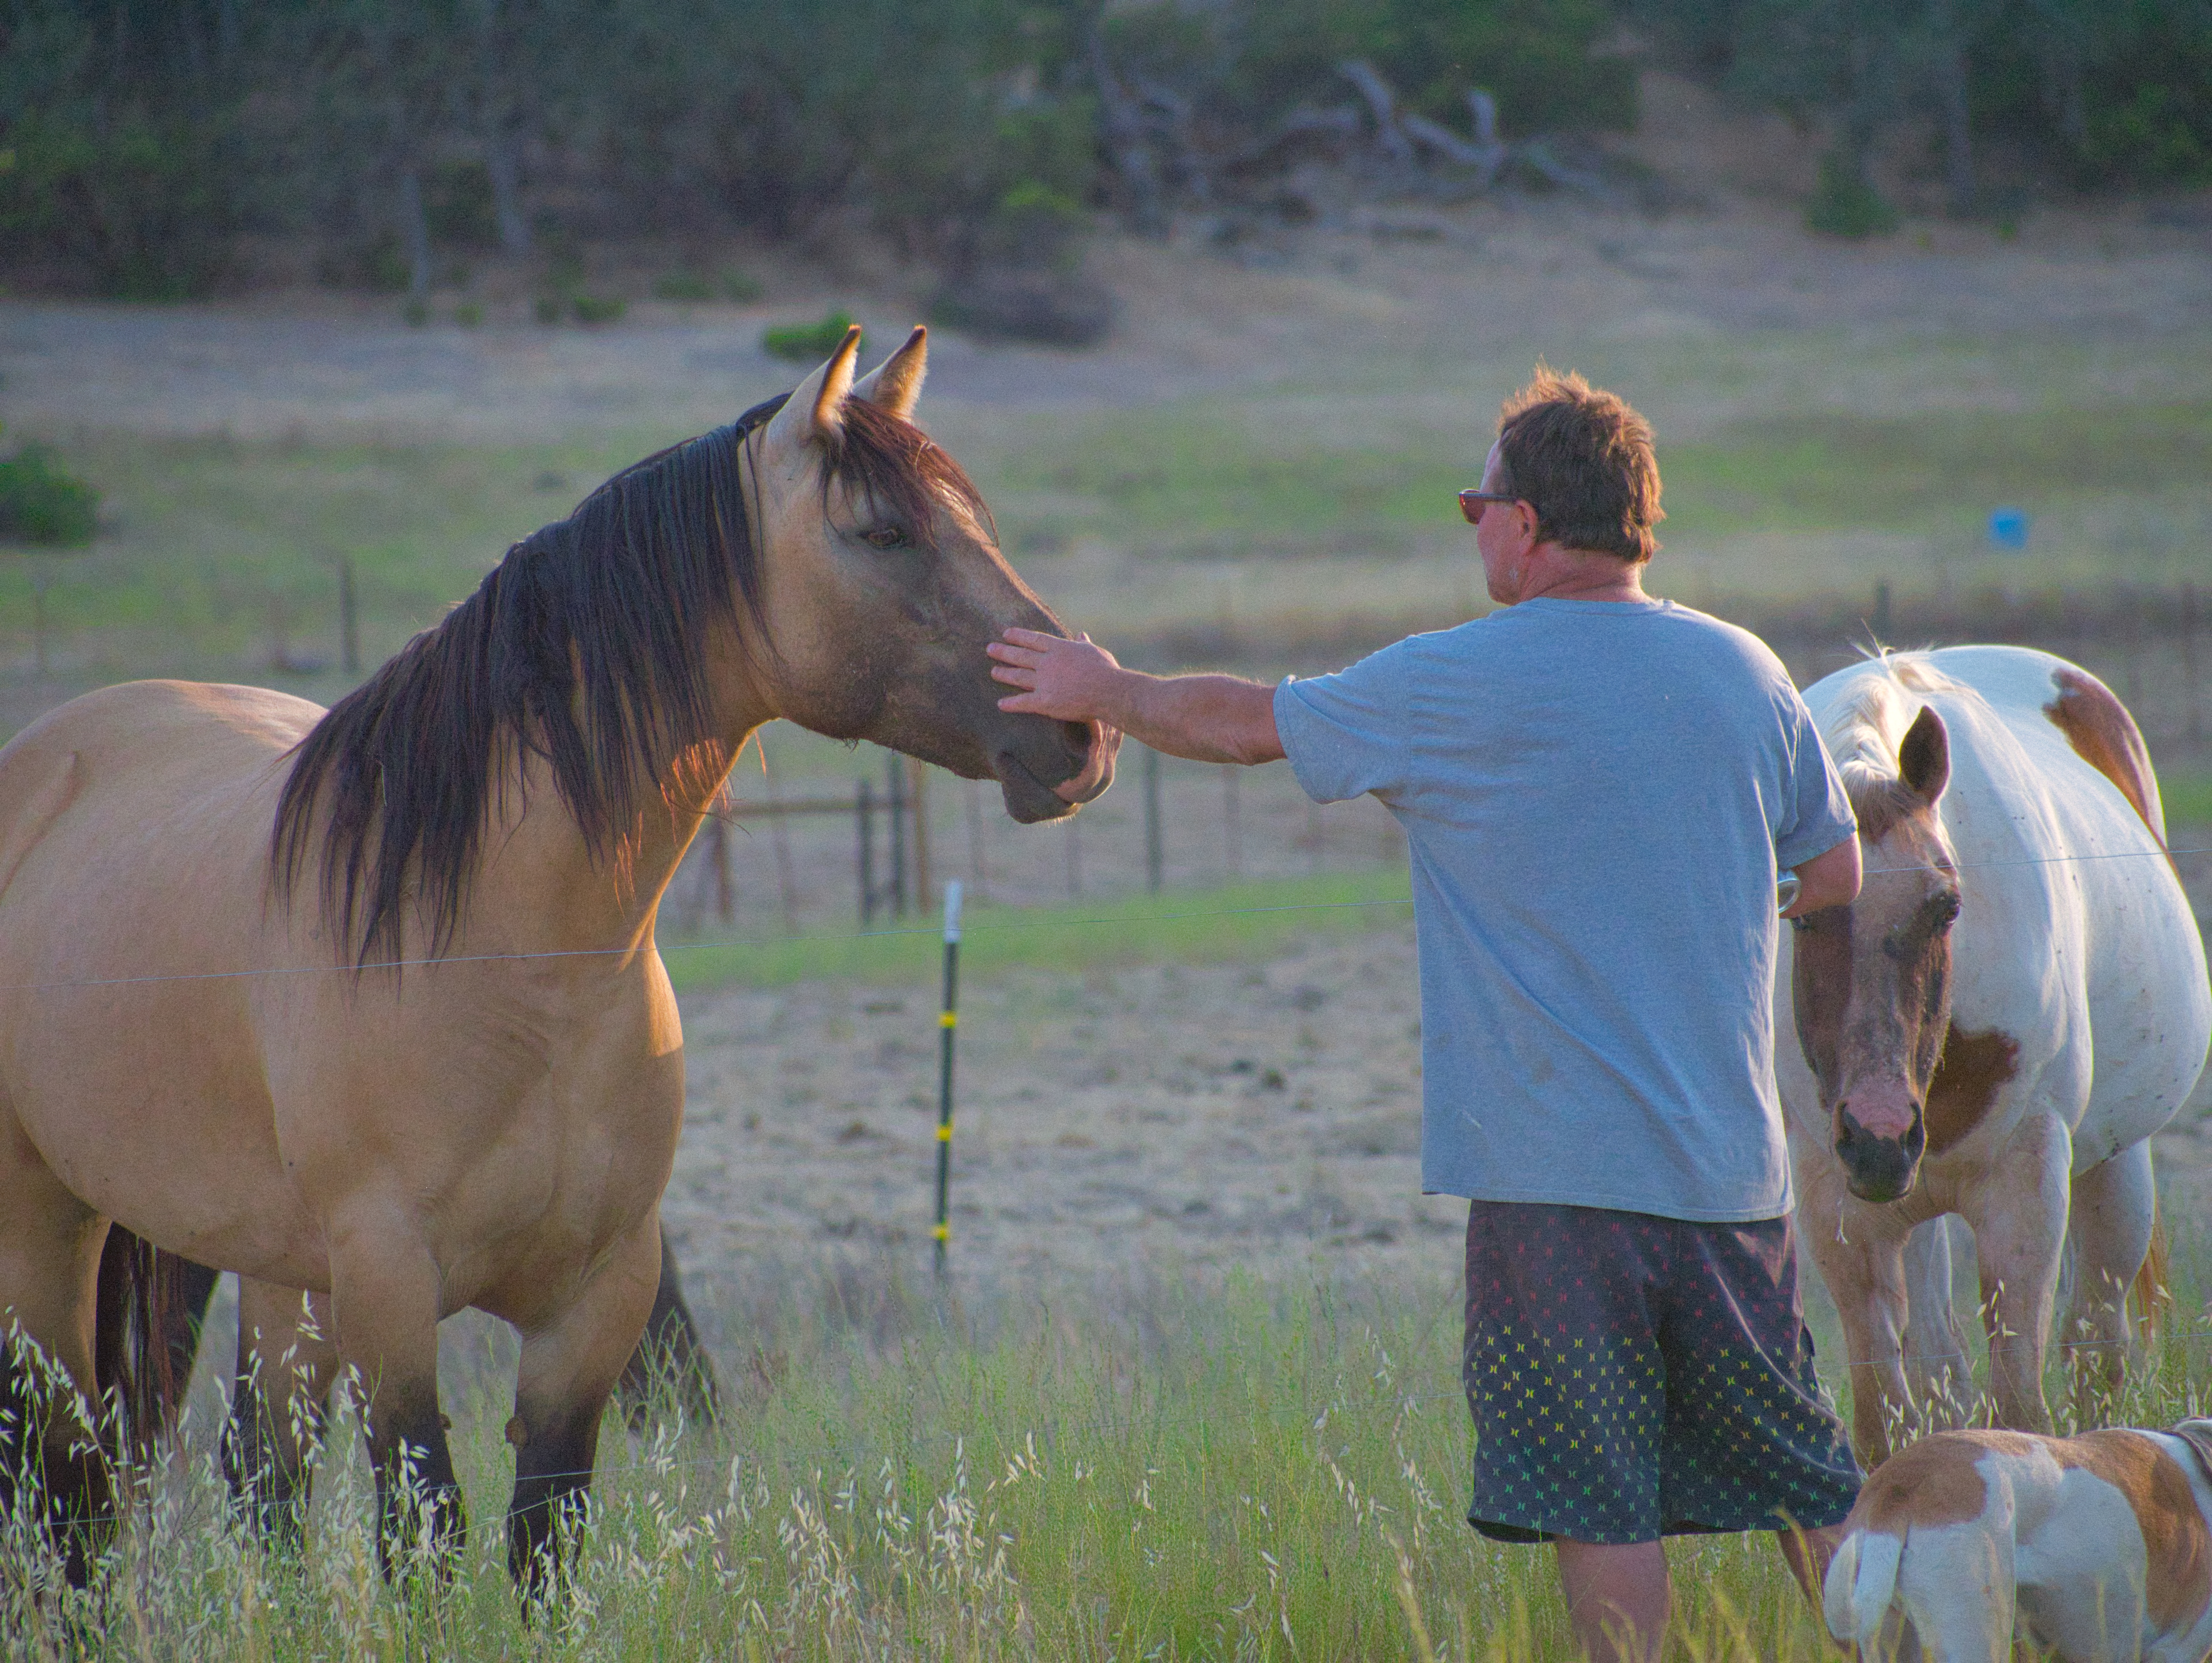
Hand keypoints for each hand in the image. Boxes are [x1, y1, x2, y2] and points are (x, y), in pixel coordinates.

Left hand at [988, 627, 1124, 721]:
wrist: (1108, 691)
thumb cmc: (1105, 670)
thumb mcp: (1094, 651)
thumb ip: (1083, 644)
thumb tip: (1081, 634)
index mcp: (1059, 648)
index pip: (1034, 639)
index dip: (1018, 636)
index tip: (1006, 633)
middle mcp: (1047, 662)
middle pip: (1021, 655)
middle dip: (1004, 652)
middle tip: (990, 648)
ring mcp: (1044, 682)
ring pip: (1019, 676)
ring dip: (1004, 673)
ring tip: (993, 672)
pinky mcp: (1044, 701)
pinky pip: (1023, 702)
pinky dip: (1011, 703)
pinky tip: (1000, 704)